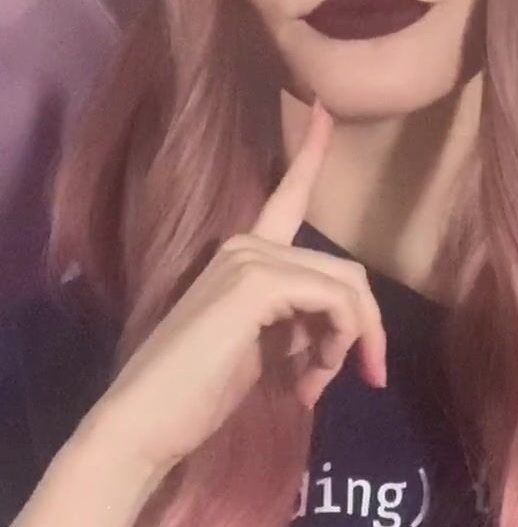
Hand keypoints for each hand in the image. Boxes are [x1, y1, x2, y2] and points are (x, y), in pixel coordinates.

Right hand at [84, 99, 385, 487]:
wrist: (145, 421)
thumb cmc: (196, 395)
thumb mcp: (264, 350)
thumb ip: (299, 325)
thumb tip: (338, 331)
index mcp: (244, 255)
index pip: (286, 196)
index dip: (309, 153)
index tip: (320, 106)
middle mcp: (247, 244)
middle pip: (345, 270)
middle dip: (364, 328)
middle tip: (359, 378)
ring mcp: (250, 258)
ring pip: (347, 286)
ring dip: (352, 342)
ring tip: (317, 386)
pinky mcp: (256, 282)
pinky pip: (336, 301)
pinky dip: (340, 343)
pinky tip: (309, 382)